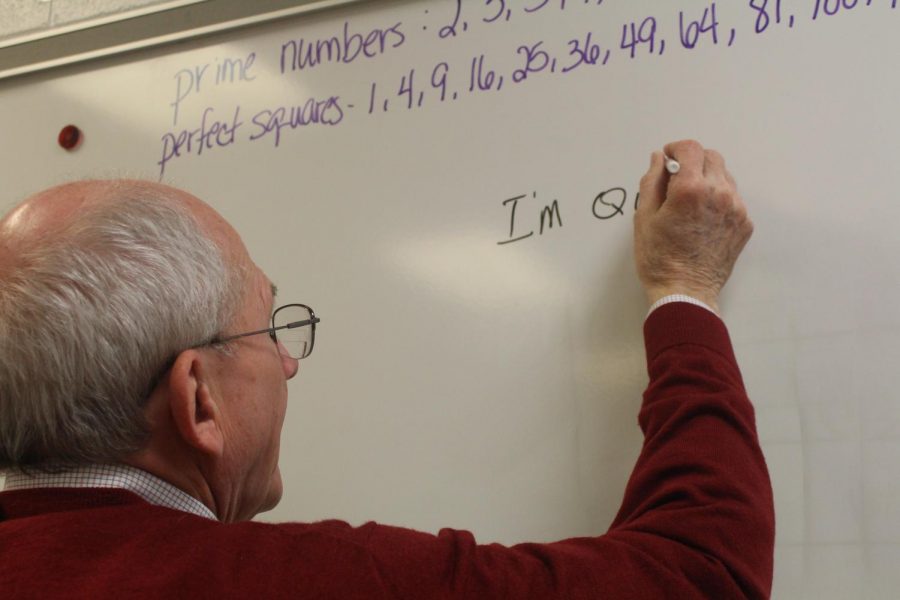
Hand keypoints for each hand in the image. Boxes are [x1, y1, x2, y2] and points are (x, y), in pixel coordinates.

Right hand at [634, 140, 752, 312]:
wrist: (685, 292)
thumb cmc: (659, 259)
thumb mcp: (644, 217)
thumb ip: (652, 181)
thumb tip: (659, 158)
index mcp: (691, 189)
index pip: (690, 148)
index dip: (676, 149)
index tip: (667, 158)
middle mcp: (719, 193)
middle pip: (711, 157)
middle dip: (692, 161)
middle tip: (676, 180)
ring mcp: (736, 209)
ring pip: (725, 176)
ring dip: (707, 178)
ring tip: (690, 201)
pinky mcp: (744, 223)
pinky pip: (733, 198)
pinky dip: (718, 198)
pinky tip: (702, 218)